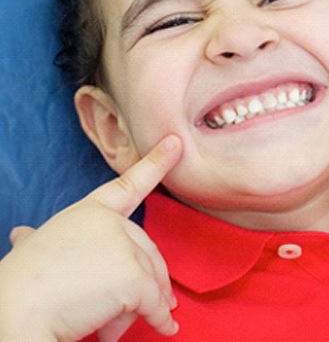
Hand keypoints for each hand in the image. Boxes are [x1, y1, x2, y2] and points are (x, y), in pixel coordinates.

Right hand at [0, 135, 182, 341]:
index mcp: (89, 212)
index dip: (156, 161)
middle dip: (149, 280)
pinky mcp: (131, 275)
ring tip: (116, 326)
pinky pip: (154, 302)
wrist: (12, 314)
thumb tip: (22, 236)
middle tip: (152, 304)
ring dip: (143, 306)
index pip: (129, 184)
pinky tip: (163, 328)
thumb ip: (35, 240)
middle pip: (146, 250)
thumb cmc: (19, 286)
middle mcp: (111, 222)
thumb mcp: (30, 252)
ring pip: (151, 279)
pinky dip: (159, 319)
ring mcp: (123, 246)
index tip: (176, 143)